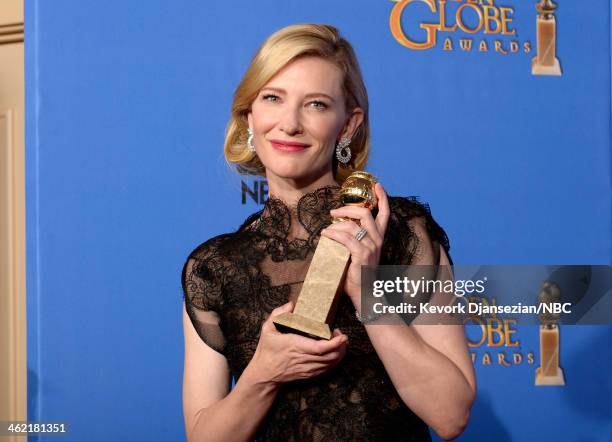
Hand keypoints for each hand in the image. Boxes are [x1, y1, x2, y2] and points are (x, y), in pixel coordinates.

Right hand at [246, 302, 348, 386]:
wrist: (264, 374)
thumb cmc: (266, 351)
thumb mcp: (267, 329)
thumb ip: (278, 314)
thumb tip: (291, 305)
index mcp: (295, 345)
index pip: (320, 347)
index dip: (334, 343)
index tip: (341, 335)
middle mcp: (304, 358)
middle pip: (331, 356)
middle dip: (342, 346)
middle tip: (341, 335)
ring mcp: (307, 368)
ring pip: (331, 363)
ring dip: (340, 353)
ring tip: (339, 342)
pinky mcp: (309, 374)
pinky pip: (327, 368)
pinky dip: (334, 360)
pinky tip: (334, 352)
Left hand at [320, 182, 389, 305]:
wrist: (364, 292)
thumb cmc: (358, 272)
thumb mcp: (359, 252)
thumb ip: (354, 239)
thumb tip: (337, 227)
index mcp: (379, 237)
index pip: (385, 213)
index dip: (382, 198)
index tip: (377, 185)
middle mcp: (378, 240)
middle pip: (365, 214)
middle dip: (347, 209)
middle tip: (333, 212)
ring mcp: (371, 247)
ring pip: (353, 225)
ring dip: (336, 224)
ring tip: (326, 229)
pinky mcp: (362, 255)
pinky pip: (346, 238)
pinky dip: (333, 234)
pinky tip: (325, 235)